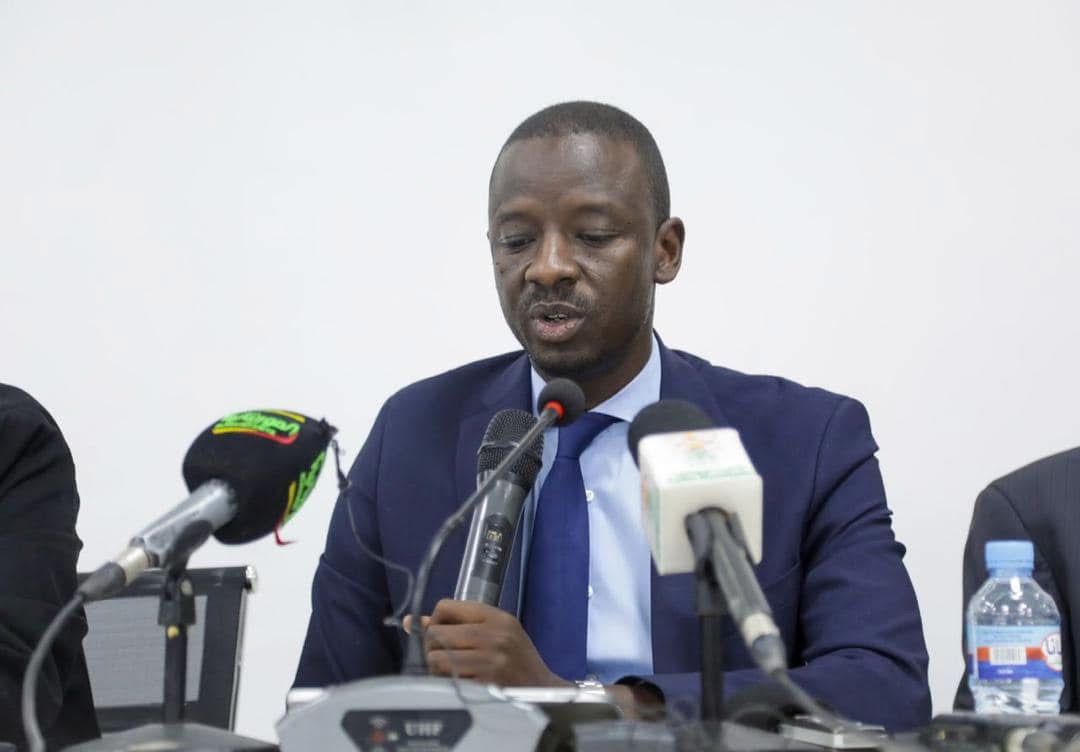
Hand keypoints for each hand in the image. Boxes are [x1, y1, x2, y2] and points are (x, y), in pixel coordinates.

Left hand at [404, 599, 569, 687]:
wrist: (541, 690)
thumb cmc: (517, 659)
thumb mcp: (496, 632)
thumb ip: (457, 624)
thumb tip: (412, 621)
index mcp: (496, 617)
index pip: (446, 606)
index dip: (435, 620)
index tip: (441, 633)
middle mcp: (493, 636)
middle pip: (436, 633)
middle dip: (432, 647)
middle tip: (443, 656)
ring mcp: (489, 661)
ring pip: (436, 658)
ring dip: (437, 668)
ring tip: (451, 671)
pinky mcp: (484, 685)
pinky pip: (446, 680)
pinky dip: (445, 682)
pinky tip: (459, 683)